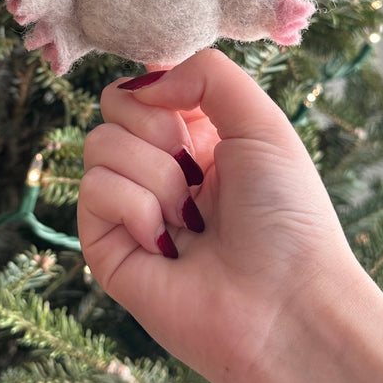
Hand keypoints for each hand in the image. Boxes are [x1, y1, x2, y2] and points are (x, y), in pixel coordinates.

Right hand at [78, 49, 356, 382]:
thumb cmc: (289, 219)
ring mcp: (132, 213)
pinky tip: (167, 241)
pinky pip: (93, 189)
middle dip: (159, 129)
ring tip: (192, 218)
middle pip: (115, 108)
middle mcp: (163, 174)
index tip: (196, 115)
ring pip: (99, 144)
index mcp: (202, 143)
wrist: (286, 307)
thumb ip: (206, 75)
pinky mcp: (107, 251)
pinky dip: (135, 206)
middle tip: (198, 172)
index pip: (148, 87)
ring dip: (155, 174)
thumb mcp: (263, 123)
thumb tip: (144, 81)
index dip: (163, 89)